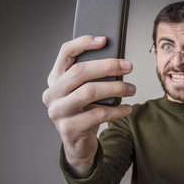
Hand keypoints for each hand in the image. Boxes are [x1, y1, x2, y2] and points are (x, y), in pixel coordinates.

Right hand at [42, 35, 135, 176]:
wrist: (77, 143)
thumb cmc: (84, 112)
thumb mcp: (83, 92)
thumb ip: (91, 77)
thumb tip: (117, 62)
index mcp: (55, 79)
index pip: (65, 53)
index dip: (83, 43)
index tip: (104, 40)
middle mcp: (52, 93)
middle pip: (79, 72)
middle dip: (107, 66)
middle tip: (128, 66)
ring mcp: (58, 112)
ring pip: (89, 92)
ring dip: (115, 88)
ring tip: (131, 89)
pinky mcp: (69, 128)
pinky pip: (98, 114)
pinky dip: (117, 110)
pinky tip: (127, 108)